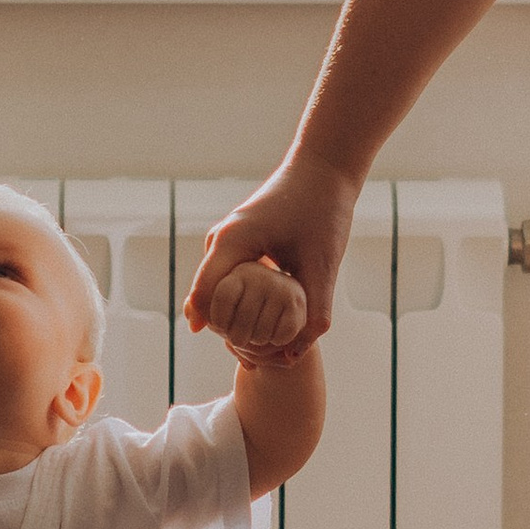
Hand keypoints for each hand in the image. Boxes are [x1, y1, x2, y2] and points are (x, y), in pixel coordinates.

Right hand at [183, 152, 357, 353]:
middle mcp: (221, 241)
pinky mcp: (240, 242)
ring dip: (235, 317)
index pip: (204, 299)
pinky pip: (231, 281)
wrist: (325, 167)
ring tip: (259, 347)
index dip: (219, 331)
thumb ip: (313, 310)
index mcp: (231, 241)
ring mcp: (228, 241)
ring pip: (219, 291)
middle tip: (253, 361)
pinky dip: (243, 303)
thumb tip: (295, 355)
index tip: (245, 354)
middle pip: (208, 299)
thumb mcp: (322, 264)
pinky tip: (264, 324)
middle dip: (228, 330)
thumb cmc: (323, 210)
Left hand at [205, 260, 309, 364]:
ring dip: (258, 343)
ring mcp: (282, 287)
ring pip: (260, 336)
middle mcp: (260, 275)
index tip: (222, 327)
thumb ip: (201, 308)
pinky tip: (277, 331)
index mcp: (238, 271)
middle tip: (242, 336)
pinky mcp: (299, 303)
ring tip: (260, 332)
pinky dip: (277, 342)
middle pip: (240, 326)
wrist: (286, 302)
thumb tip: (193, 325)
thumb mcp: (222, 303)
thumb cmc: (246, 305)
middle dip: (238, 339)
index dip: (218, 322)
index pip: (220, 299)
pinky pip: (281, 337)